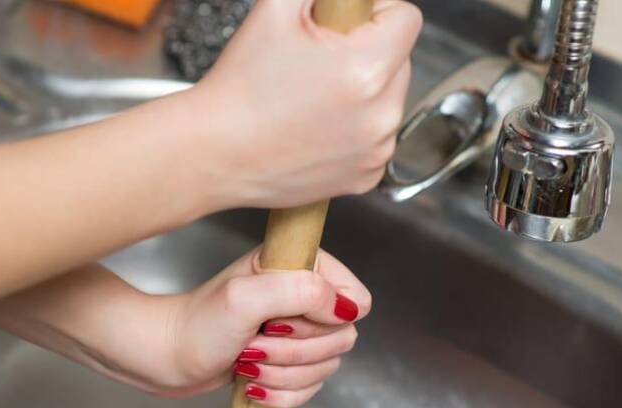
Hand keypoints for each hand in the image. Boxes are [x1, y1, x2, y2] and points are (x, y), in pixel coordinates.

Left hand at [157, 248, 370, 407]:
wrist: (163, 358)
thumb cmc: (195, 325)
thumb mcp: (245, 299)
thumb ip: (301, 291)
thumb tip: (346, 308)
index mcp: (299, 267)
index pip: (356, 298)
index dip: (327, 320)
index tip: (282, 322)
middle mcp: (302, 296)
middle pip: (342, 338)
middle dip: (296, 352)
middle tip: (254, 344)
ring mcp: (296, 331)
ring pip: (327, 367)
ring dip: (285, 374)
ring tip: (246, 361)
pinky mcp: (287, 361)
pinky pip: (311, 388)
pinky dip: (283, 393)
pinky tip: (253, 384)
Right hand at [188, 0, 421, 207]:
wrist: (214, 153)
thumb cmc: (239, 88)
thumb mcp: (277, 8)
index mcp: (367, 68)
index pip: (407, 18)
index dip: (375, 10)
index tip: (343, 22)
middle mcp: (381, 115)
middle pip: (400, 60)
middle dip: (367, 52)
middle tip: (317, 62)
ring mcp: (376, 151)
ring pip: (389, 100)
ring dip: (363, 92)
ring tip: (312, 98)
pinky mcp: (366, 176)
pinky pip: (376, 138)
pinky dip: (354, 130)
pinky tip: (316, 128)